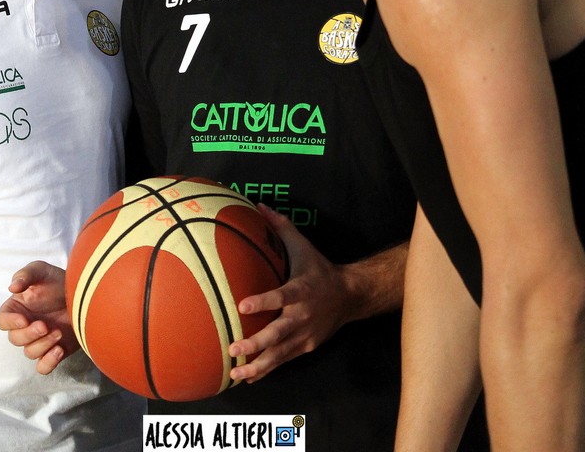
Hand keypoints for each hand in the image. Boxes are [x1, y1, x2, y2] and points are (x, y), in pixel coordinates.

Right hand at [0, 261, 79, 374]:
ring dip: (42, 345)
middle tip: (45, 326)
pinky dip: (48, 363)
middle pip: (15, 339)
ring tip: (58, 332)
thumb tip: (12, 288)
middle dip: (29, 335)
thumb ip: (25, 275)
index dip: (10, 323)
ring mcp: (39, 340)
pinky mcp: (54, 350)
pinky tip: (59, 350)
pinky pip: (43, 367)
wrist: (85, 293)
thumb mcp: (41, 270)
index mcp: (17, 309)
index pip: (2, 321)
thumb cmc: (58, 280)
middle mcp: (25, 327)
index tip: (24, 320)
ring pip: (29, 353)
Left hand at [226, 204, 351, 383]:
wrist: (350, 296)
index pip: (282, 296)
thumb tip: (258, 205)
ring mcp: (306, 334)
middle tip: (234, 347)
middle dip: (256, 343)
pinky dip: (267, 370)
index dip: (264, 302)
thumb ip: (279, 227)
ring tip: (236, 373)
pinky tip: (248, 378)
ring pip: (280, 353)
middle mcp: (304, 315)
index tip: (243, 305)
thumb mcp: (303, 246)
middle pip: (279, 333)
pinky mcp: (307, 347)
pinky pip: (284, 360)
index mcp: (302, 290)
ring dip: (258, 364)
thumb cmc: (319, 269)